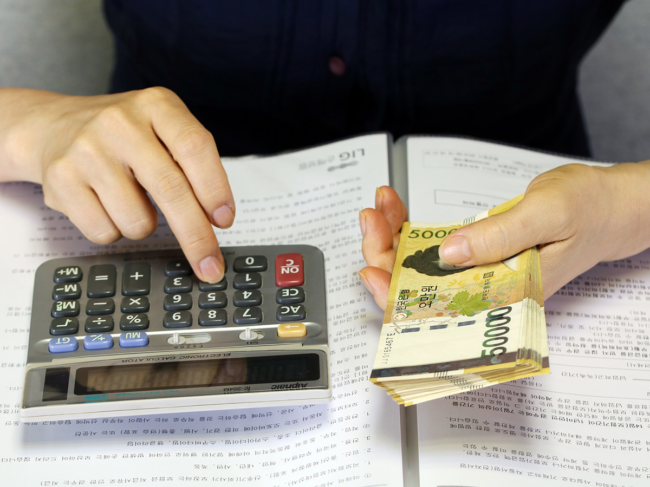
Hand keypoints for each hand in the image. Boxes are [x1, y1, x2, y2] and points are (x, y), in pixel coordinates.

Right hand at [0, 87, 233, 281]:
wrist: (53, 125)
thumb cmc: (123, 136)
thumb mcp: (162, 129)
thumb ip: (192, 165)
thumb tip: (215, 219)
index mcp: (156, 105)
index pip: (195, 147)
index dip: (215, 189)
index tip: (225, 220)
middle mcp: (120, 122)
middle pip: (171, 189)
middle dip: (196, 236)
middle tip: (209, 264)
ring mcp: (87, 150)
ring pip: (138, 221)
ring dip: (145, 226)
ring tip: (131, 200)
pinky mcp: (61, 180)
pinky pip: (105, 232)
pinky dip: (114, 230)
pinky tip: (105, 205)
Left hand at [359, 162, 649, 308]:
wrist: (607, 206)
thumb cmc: (588, 211)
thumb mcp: (546, 215)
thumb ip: (499, 236)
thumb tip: (449, 254)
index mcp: (505, 296)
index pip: (438, 310)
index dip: (397, 295)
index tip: (372, 267)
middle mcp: (486, 292)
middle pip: (419, 289)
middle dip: (386, 254)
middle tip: (373, 218)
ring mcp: (478, 274)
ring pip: (420, 269)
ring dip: (393, 239)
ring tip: (382, 206)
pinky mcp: (476, 256)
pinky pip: (433, 250)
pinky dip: (411, 229)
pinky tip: (398, 211)